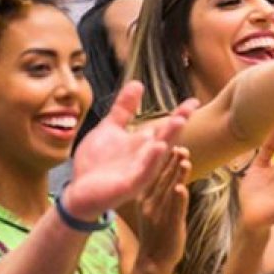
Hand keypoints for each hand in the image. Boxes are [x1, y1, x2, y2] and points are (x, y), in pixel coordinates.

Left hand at [67, 82, 197, 221]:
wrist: (79, 191)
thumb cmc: (96, 162)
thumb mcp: (110, 129)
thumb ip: (124, 109)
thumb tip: (137, 83)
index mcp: (143, 143)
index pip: (165, 126)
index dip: (180, 114)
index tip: (194, 101)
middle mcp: (146, 156)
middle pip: (166, 138)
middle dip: (177, 123)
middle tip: (189, 108)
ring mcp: (139, 171)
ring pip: (158, 154)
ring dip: (168, 138)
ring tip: (179, 122)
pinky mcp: (130, 185)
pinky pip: (144, 172)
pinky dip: (152, 160)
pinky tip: (158, 147)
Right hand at [133, 146, 191, 269]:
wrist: (152, 261)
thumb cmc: (156, 234)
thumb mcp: (153, 210)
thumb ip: (162, 193)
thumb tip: (173, 175)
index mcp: (144, 198)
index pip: (154, 174)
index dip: (163, 159)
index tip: (170, 143)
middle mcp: (150, 204)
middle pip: (163, 178)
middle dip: (172, 162)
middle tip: (181, 146)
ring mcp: (159, 214)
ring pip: (170, 190)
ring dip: (177, 175)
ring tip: (184, 159)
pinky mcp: (170, 224)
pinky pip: (176, 209)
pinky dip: (179, 198)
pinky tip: (182, 187)